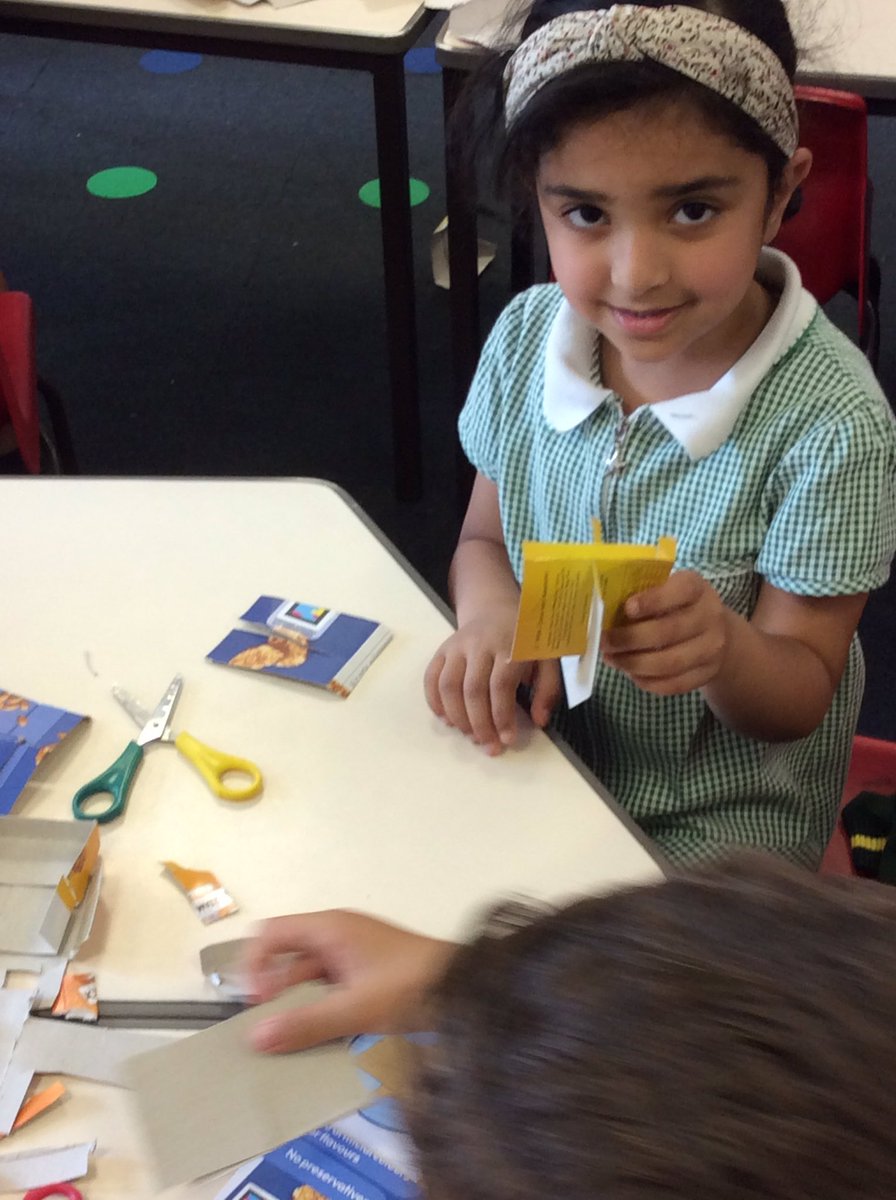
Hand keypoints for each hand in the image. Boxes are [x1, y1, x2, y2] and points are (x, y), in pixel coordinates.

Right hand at [243, 910, 455, 1053]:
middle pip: (288, 957)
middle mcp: (336, 934)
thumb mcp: (355, 1008)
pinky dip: (320, 1008)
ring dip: (298, 1004)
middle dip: (274, 991)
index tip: (253, 1002)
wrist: (465, 987)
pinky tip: (320, 1036)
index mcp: (329, 928)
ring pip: (309, 976)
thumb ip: (306, 1024)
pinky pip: (330, 987)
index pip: (272, 934)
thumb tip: (255, 1038)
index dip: (254, 965)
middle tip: (269, 1029)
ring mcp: (352, 953)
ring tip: (289, 1040)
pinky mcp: (366, 972)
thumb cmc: (408, 986)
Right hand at [424, 616, 560, 753]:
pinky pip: (431, 678)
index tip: (507, 740)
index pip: (501, 685)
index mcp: (510, 645)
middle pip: (473, 689)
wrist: (495, 609)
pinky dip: (434, 702)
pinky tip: (447, 720)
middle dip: (479, 724)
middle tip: (488, 747)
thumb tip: (539, 721)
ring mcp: (457, 646)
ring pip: (449, 686)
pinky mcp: (442, 650)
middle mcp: (480, 644)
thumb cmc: (524, 640)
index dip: (502, 716)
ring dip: (457, 717)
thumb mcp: (547, 658)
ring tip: (470, 736)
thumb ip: (547, 689)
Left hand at [600, 570, 730, 695]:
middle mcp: (710, 617)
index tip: (627, 608)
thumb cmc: (677, 606)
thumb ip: (641, 594)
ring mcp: (712, 648)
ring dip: (634, 663)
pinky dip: (647, 681)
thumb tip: (603, 610)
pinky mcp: (707, 673)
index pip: (681, 590)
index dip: (654, 600)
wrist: (714, 631)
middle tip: (604, 641)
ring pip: (670, 662)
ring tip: (612, 659)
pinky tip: (630, 673)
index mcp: (697, 588)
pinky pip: (675, 684)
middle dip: (630, 639)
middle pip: (669, 631)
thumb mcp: (665, 590)